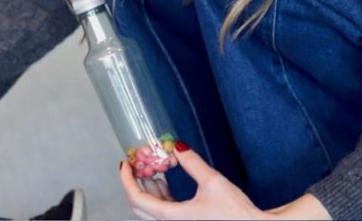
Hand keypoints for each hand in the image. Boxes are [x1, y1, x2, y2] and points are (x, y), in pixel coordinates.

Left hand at [120, 142, 267, 219]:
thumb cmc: (236, 215)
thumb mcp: (213, 182)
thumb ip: (192, 163)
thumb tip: (178, 147)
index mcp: (172, 217)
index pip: (137, 198)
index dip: (127, 179)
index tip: (125, 164)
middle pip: (140, 205)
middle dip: (135, 182)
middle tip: (134, 164)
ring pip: (152, 209)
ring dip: (148, 188)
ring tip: (150, 168)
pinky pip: (164, 211)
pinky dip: (161, 195)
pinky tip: (164, 182)